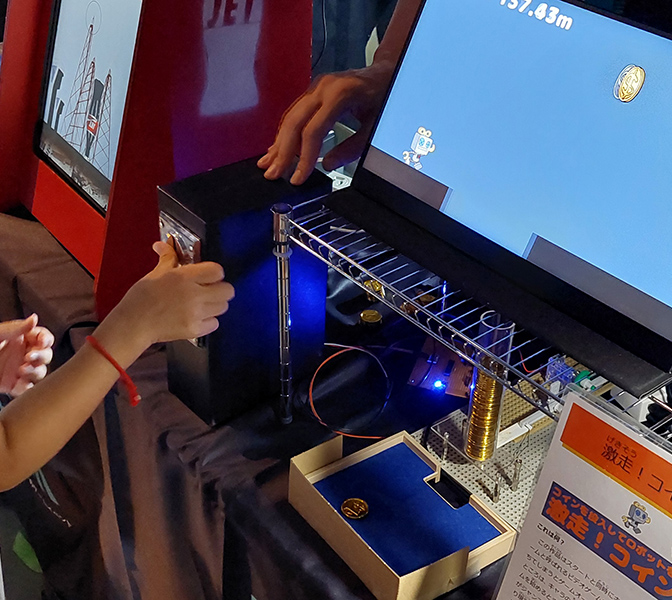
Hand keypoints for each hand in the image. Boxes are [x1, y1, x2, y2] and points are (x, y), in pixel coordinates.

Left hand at [0, 314, 54, 396]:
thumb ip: (15, 328)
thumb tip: (34, 318)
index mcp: (19, 338)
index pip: (42, 337)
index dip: (46, 339)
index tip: (41, 342)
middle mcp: (21, 353)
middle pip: (45, 355)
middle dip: (42, 356)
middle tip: (29, 358)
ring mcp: (17, 370)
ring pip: (40, 372)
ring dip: (36, 371)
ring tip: (22, 370)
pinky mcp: (11, 386)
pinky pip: (27, 388)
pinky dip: (27, 387)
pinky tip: (18, 383)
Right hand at [104, 242, 234, 349]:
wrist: (132, 324)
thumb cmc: (141, 298)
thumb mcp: (155, 274)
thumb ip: (168, 258)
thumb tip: (165, 244)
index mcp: (184, 277)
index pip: (218, 271)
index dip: (215, 273)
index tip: (209, 276)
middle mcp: (194, 295)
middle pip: (227, 290)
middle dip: (220, 289)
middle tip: (209, 291)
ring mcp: (196, 314)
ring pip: (222, 307)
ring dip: (215, 305)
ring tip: (202, 305)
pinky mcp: (195, 330)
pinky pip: (214, 324)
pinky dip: (208, 321)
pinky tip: (196, 318)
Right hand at [257, 61, 394, 185]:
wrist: (385, 72)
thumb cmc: (383, 98)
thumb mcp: (374, 126)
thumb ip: (353, 147)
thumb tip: (327, 166)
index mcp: (340, 95)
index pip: (313, 130)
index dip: (304, 157)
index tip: (298, 177)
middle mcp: (323, 88)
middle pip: (294, 122)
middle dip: (282, 151)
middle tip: (273, 174)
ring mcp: (315, 87)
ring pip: (290, 117)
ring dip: (278, 143)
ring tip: (267, 165)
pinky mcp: (312, 92)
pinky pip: (294, 113)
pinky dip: (285, 133)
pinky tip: (277, 149)